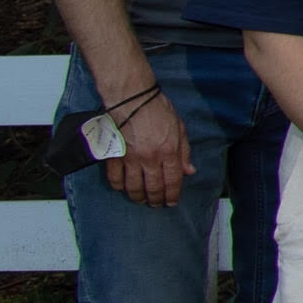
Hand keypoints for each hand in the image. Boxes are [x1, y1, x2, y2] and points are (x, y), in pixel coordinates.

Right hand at [100, 93, 193, 210]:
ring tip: (141, 200)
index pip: (173, 181)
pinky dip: (119, 187)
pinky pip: (115, 178)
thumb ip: (184, 152)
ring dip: (138, 197)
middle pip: (153, 188)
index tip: (171, 203)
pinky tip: (123, 188)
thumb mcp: (179, 128)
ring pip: (133, 187)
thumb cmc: (158, 109)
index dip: (172, 196)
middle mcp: (150, 157)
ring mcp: (130, 158)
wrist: (132, 98)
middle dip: (156, 200)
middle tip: (156, 204)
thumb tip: (189, 171)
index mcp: (169, 151)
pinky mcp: (114, 155)